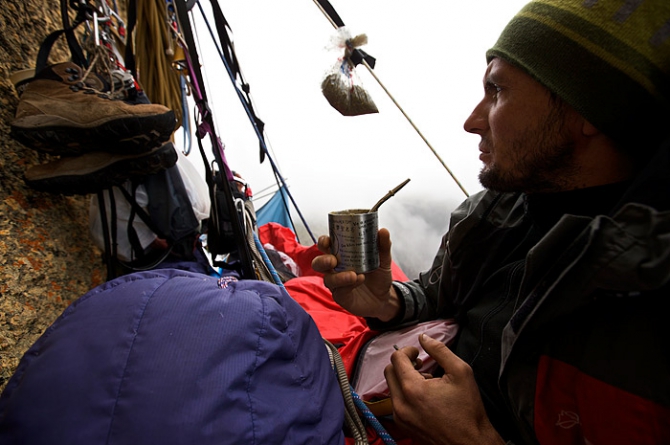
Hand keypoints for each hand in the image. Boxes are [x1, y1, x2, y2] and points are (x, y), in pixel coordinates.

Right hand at [311, 228, 399, 320]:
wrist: (385, 297)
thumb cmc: (378, 276)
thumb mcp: (383, 259)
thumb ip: (383, 246)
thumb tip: (383, 231)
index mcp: (341, 255)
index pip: (327, 246)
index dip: (323, 242)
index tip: (327, 240)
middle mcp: (335, 268)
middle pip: (319, 263)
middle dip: (323, 260)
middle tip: (333, 260)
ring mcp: (337, 283)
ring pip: (328, 279)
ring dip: (338, 277)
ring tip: (353, 274)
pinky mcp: (341, 296)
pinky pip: (339, 291)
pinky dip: (348, 285)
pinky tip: (360, 279)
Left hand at [384, 335, 504, 444]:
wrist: (469, 442)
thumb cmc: (467, 411)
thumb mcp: (460, 372)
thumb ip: (440, 350)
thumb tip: (424, 338)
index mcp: (413, 389)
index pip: (396, 359)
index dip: (407, 351)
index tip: (418, 353)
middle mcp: (401, 404)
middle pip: (389, 371)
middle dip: (403, 364)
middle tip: (419, 364)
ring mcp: (400, 416)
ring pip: (391, 387)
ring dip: (404, 379)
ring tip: (425, 382)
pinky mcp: (402, 425)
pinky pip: (396, 402)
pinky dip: (405, 393)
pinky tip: (424, 396)